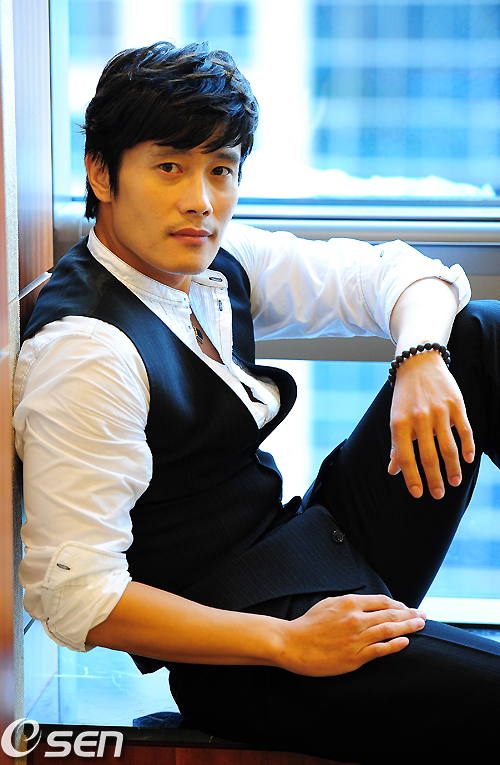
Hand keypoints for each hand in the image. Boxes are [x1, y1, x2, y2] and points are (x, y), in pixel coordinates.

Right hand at [278, 593, 424, 676]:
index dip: (398, 604)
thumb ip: (348, 602)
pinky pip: (380, 650)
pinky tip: (405, 642)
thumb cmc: (308, 624)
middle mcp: (356, 618)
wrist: (291, 644)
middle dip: (409, 614)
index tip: (406, 608)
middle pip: (390, 614)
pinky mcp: (355, 656)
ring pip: (389, 630)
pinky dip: (395, 645)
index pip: (382, 601)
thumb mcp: (328, 603)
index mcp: (349, 603)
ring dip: (408, 627)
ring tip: (421, 625)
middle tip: (422, 615)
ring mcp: (356, 638)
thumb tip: (365, 603)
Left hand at [388, 350, 474, 498]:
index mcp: (399, 423)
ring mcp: (438, 411)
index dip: (412, 478)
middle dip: (434, 479)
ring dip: (452, 468)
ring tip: (455, 482)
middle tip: (438, 495)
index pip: (405, 457)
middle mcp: (418, 418)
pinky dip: (468, 446)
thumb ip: (395, 446)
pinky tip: (469, 459)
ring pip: (448, 446)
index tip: (418, 494)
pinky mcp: (455, 404)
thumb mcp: (395, 419)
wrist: (418, 363)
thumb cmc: (404, 396)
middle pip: (428, 456)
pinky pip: (464, 429)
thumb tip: (393, 471)